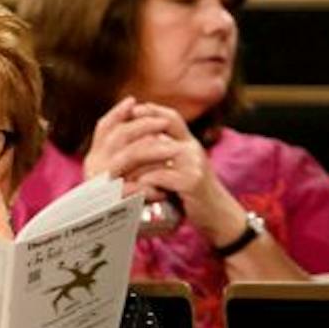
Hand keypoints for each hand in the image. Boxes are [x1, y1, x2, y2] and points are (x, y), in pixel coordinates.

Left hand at [83, 98, 237, 243]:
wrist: (219, 216)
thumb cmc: (195, 194)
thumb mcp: (182, 168)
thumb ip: (167, 154)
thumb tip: (138, 144)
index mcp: (190, 143)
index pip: (170, 117)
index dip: (150, 111)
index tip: (130, 111)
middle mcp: (193, 148)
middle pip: (158, 130)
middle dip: (131, 137)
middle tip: (109, 147)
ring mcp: (193, 162)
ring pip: (153, 152)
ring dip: (131, 163)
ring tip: (114, 172)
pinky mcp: (192, 180)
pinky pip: (158, 176)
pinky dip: (141, 183)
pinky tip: (130, 190)